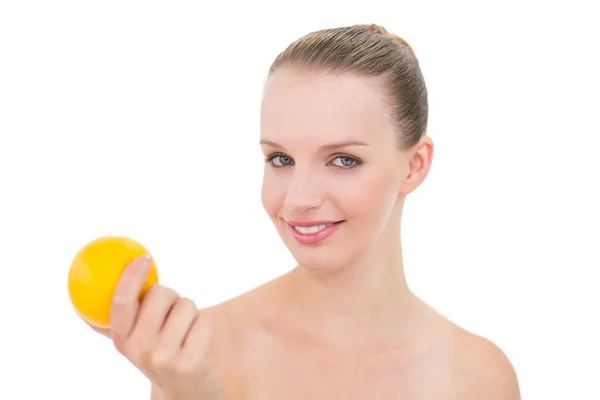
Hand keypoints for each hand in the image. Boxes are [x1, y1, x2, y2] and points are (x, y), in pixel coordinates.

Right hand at [90, 255, 222, 399]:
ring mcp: (163, 358)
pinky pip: (203, 322)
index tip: (144, 258)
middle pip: (161, 293)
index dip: (132, 275)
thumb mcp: (136, 342)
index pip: (122, 300)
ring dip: (191, 313)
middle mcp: (138, 349)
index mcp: (122, 340)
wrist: (188, 394)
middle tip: (173, 315)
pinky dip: (204, 327)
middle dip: (172, 296)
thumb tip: (93, 288)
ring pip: (186, 304)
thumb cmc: (164, 356)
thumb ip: (120, 319)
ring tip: (186, 334)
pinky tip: (198, 345)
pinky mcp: (189, 364)